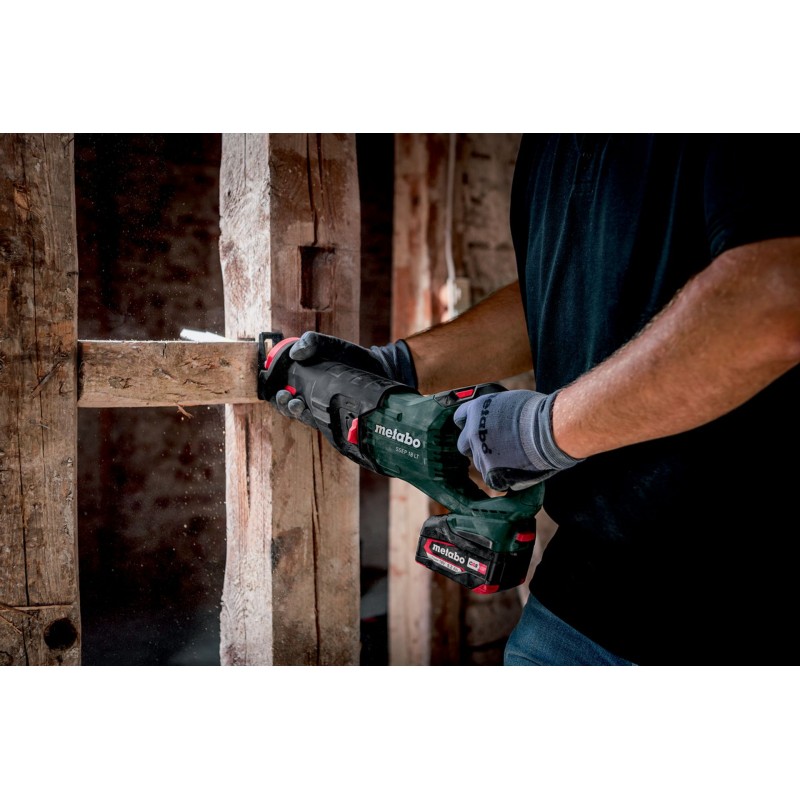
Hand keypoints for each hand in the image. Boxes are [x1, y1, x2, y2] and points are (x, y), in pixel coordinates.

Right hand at [273, 332, 416, 428]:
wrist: (381, 369)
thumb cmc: (352, 356)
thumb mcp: (331, 345)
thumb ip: (313, 342)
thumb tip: (295, 354)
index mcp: (304, 380)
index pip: (282, 389)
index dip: (273, 390)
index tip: (274, 386)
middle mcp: (311, 396)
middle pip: (288, 406)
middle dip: (283, 404)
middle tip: (287, 397)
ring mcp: (324, 408)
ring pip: (302, 416)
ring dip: (295, 412)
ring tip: (297, 404)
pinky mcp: (338, 419)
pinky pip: (322, 425)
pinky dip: (315, 421)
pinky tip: (315, 415)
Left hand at [453, 389, 582, 490]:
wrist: (551, 431)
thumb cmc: (539, 412)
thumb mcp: (510, 401)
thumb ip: (497, 411)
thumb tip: (498, 417)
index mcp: (476, 410)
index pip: (459, 418)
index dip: (468, 424)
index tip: (476, 428)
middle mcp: (472, 432)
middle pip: (463, 444)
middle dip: (475, 446)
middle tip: (495, 447)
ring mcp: (481, 454)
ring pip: (480, 463)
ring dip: (492, 462)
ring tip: (516, 457)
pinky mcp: (491, 474)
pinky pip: (493, 479)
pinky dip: (504, 477)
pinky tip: (519, 469)